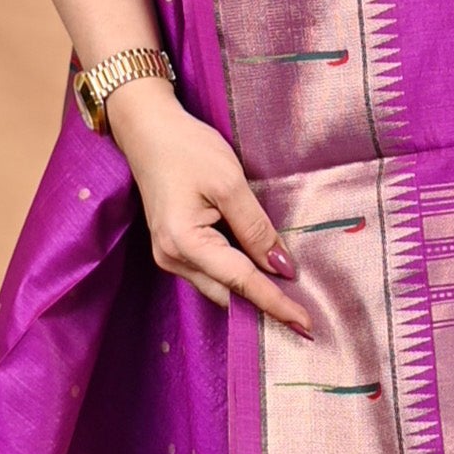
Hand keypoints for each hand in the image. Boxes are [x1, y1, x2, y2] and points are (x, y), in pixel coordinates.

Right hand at [103, 78, 312, 335]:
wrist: (147, 129)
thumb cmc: (187, 149)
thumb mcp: (229, 184)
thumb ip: (256, 228)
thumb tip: (282, 267)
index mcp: (184, 244)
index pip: (241, 282)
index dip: (275, 303)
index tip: (305, 324)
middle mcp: (172, 258)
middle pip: (227, 294)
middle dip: (264, 305)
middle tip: (304, 315)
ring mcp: (170, 256)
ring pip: (219, 287)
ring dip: (251, 291)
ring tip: (289, 297)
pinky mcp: (174, 247)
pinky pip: (211, 272)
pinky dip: (237, 275)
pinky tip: (261, 273)